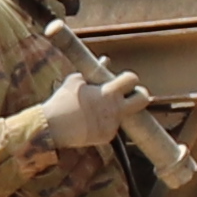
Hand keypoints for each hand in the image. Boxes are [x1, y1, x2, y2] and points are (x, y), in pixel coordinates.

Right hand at [45, 58, 159, 153]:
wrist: (52, 126)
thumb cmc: (63, 100)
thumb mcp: (76, 81)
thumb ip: (95, 71)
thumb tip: (106, 59)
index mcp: (109, 92)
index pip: (132, 79)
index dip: (130, 79)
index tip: (124, 81)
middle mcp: (116, 109)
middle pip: (143, 100)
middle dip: (141, 95)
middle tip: (134, 94)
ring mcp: (113, 124)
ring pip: (124, 115)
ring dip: (116, 111)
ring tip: (95, 110)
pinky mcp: (107, 137)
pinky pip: (112, 127)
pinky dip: (104, 124)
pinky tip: (89, 122)